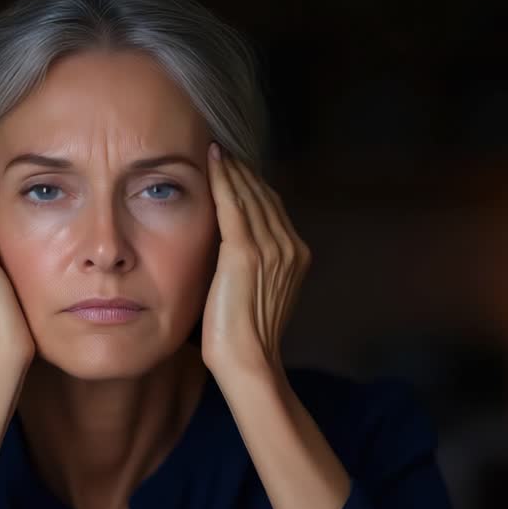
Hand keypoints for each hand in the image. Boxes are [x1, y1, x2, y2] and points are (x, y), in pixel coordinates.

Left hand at [200, 142, 310, 373]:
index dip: (252, 183)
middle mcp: (289, 246)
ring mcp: (270, 248)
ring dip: (231, 169)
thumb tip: (232, 241)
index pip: (272, 205)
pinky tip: (211, 161)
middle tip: (220, 147)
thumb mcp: (257, 290)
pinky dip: (222, 179)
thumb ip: (253, 263)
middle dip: (242, 170)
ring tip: (214, 149)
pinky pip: (232, 205)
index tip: (233, 164)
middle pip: (263, 194)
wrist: (248, 361)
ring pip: (249, 195)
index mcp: (296, 254)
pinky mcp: (245, 253)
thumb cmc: (243, 335)